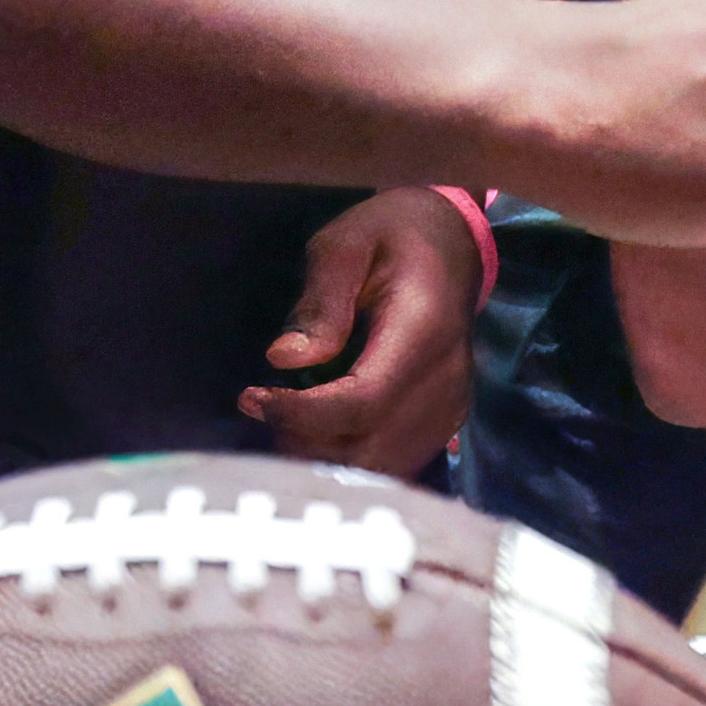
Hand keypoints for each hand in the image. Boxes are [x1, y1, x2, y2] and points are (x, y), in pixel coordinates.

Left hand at [243, 190, 479, 472]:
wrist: (453, 245)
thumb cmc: (391, 235)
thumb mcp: (345, 243)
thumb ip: (319, 302)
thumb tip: (285, 360)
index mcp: (423, 331)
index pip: (363, 401)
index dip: (302, 413)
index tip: (252, 396)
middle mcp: (445, 382)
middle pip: (370, 448)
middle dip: (304, 441)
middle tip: (260, 406)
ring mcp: (450, 409)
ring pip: (380, 469)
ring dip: (323, 457)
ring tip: (284, 416)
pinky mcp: (443, 424)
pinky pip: (392, 465)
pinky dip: (348, 460)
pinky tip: (316, 428)